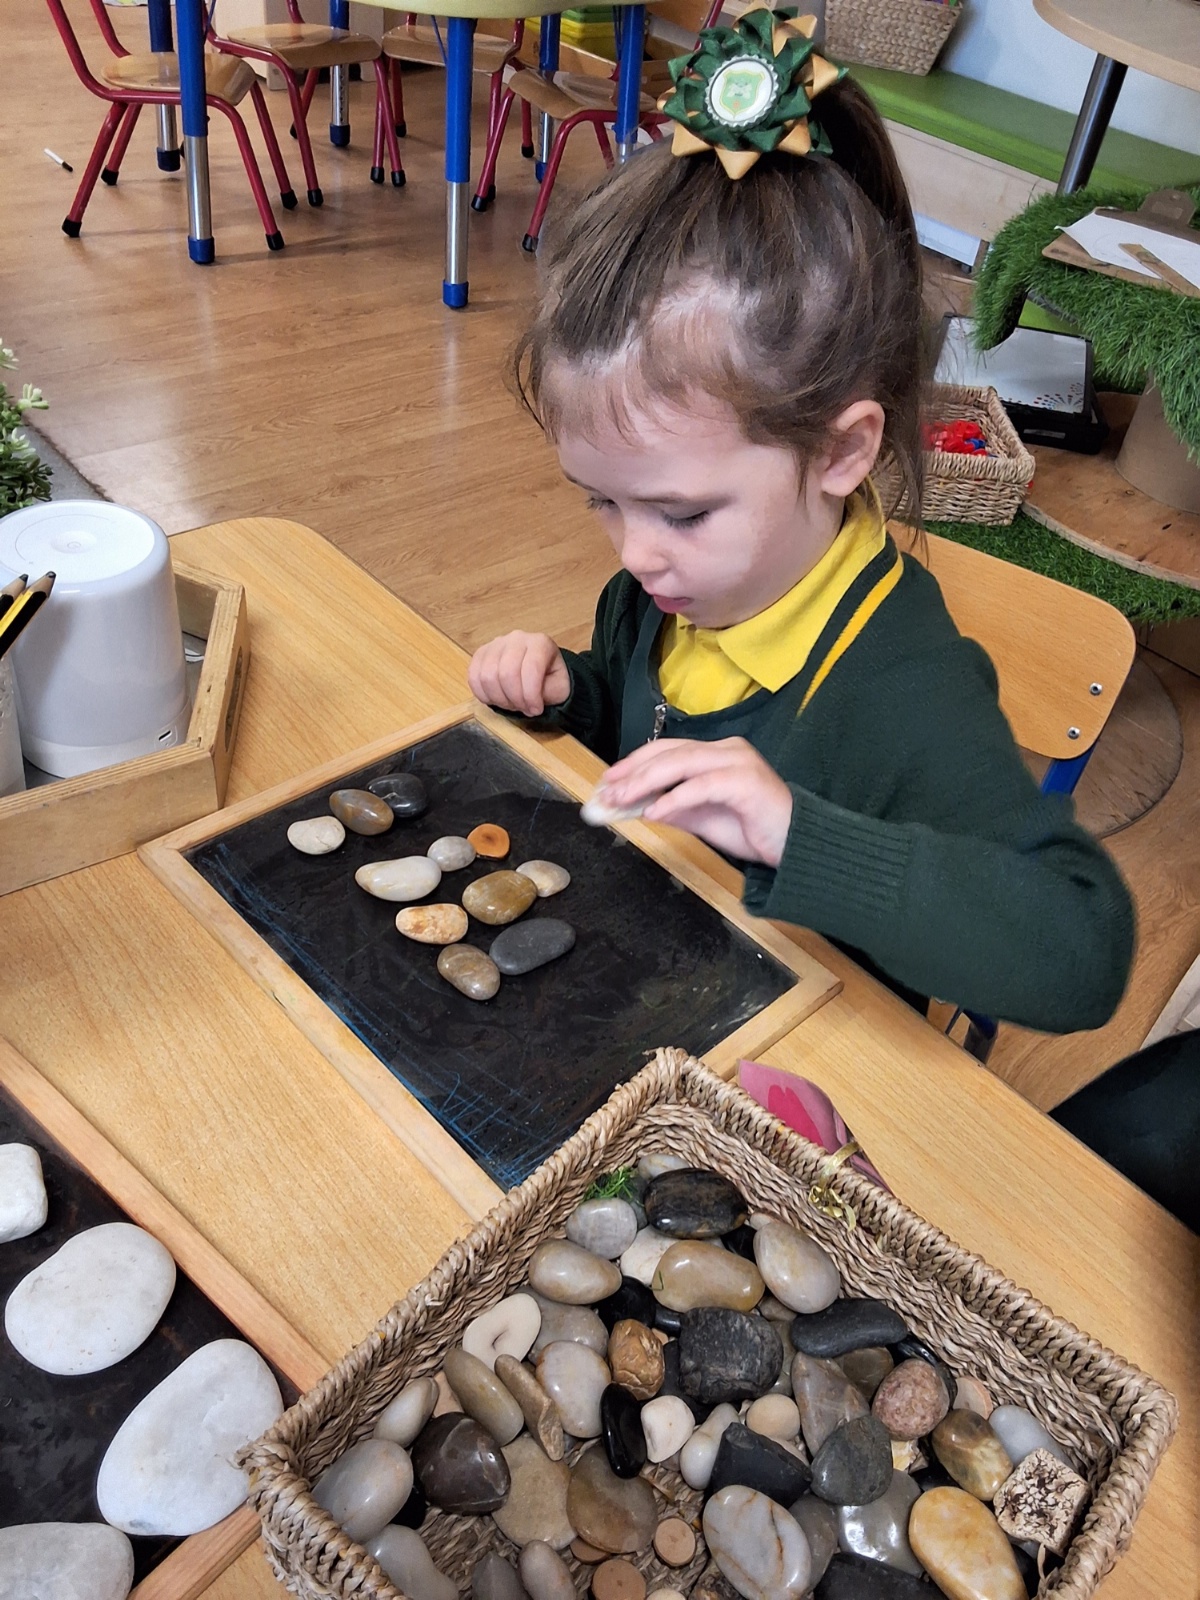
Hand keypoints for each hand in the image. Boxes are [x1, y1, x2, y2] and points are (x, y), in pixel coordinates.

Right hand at [467, 631, 571, 716]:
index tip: (536, 710)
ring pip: (487, 676)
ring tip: (512, 704)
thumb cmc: (550, 678)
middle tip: (523, 708)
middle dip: (515, 699)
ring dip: (499, 699)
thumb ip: (547, 692)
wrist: (540, 670)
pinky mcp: (481, 654)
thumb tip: (529, 698)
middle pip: (506, 673)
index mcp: (540, 643)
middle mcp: (517, 638)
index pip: (531, 669)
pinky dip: (483, 694)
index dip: (531, 696)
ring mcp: (496, 644)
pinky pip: (473, 676)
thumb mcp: (560, 687)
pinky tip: (496, 699)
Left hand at [600, 737, 793, 866]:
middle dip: (632, 772)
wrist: (796, 846)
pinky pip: (700, 786)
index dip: (634, 764)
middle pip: (668, 752)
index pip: (666, 750)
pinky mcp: (745, 781)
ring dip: (645, 782)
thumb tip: (637, 807)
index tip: (608, 781)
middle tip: (606, 791)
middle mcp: (726, 750)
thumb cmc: (754, 830)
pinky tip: (653, 812)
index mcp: (716, 753)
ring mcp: (737, 762)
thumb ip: (672, 808)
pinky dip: (674, 798)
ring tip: (621, 800)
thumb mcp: (702, 818)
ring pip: (680, 763)